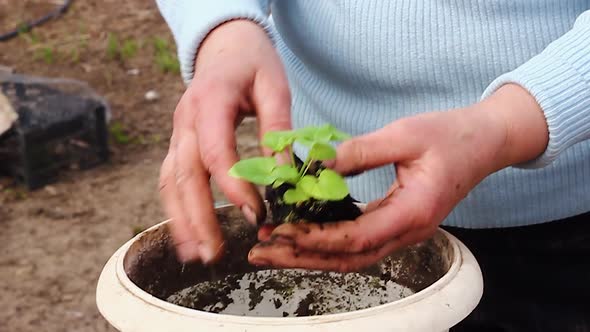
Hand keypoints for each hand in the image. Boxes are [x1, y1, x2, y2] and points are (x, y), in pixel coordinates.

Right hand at [159, 20, 291, 263]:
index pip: (216, 151)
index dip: (234, 186)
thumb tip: (282, 175)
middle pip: (185, 175)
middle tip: (215, 252)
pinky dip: (177, 210)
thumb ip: (277, 128)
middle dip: (199, 217)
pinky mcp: (179, 143)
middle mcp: (185, 120)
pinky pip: (171, 180)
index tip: (255, 214)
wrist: (223, 45)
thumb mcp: (274, 85)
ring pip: (171, 182)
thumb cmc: (252, 62)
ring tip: (197, 255)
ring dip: (182, 221)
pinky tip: (188, 236)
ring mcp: (177, 132)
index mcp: (211, 100)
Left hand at [248, 84, 547, 271]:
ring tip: (271, 249)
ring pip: (351, 257)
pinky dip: (326, 244)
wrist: (484, 142)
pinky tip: (301, 238)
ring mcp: (404, 232)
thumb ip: (360, 151)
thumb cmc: (450, 135)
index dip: (316, 238)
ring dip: (309, 255)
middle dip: (302, 257)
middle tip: (261, 251)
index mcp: (413, 212)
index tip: (281, 231)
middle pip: (348, 258)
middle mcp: (408, 231)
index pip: (357, 238)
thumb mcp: (404, 134)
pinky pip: (358, 244)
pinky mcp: (396, 224)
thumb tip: (315, 165)